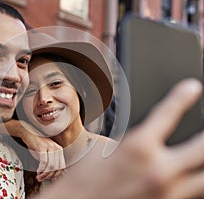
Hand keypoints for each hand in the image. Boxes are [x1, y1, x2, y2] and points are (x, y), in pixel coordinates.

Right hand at [0, 119, 65, 181]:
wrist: (29, 133)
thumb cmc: (37, 145)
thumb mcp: (46, 154)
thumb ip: (51, 163)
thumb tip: (53, 176)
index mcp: (59, 150)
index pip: (62, 167)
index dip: (56, 175)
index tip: (49, 179)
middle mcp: (57, 148)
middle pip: (57, 168)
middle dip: (49, 176)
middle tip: (42, 179)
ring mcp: (50, 147)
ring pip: (51, 166)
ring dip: (44, 174)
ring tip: (39, 176)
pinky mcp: (42, 147)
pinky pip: (44, 162)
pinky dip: (41, 169)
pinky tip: (37, 172)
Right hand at [36, 78, 203, 198]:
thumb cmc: (86, 178)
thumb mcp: (104, 148)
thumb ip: (133, 142)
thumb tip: (150, 138)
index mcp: (138, 147)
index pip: (168, 113)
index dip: (182, 97)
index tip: (192, 88)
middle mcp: (157, 170)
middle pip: (203, 147)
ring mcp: (166, 193)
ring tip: (201, 158)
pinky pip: (192, 195)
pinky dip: (194, 184)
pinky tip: (192, 179)